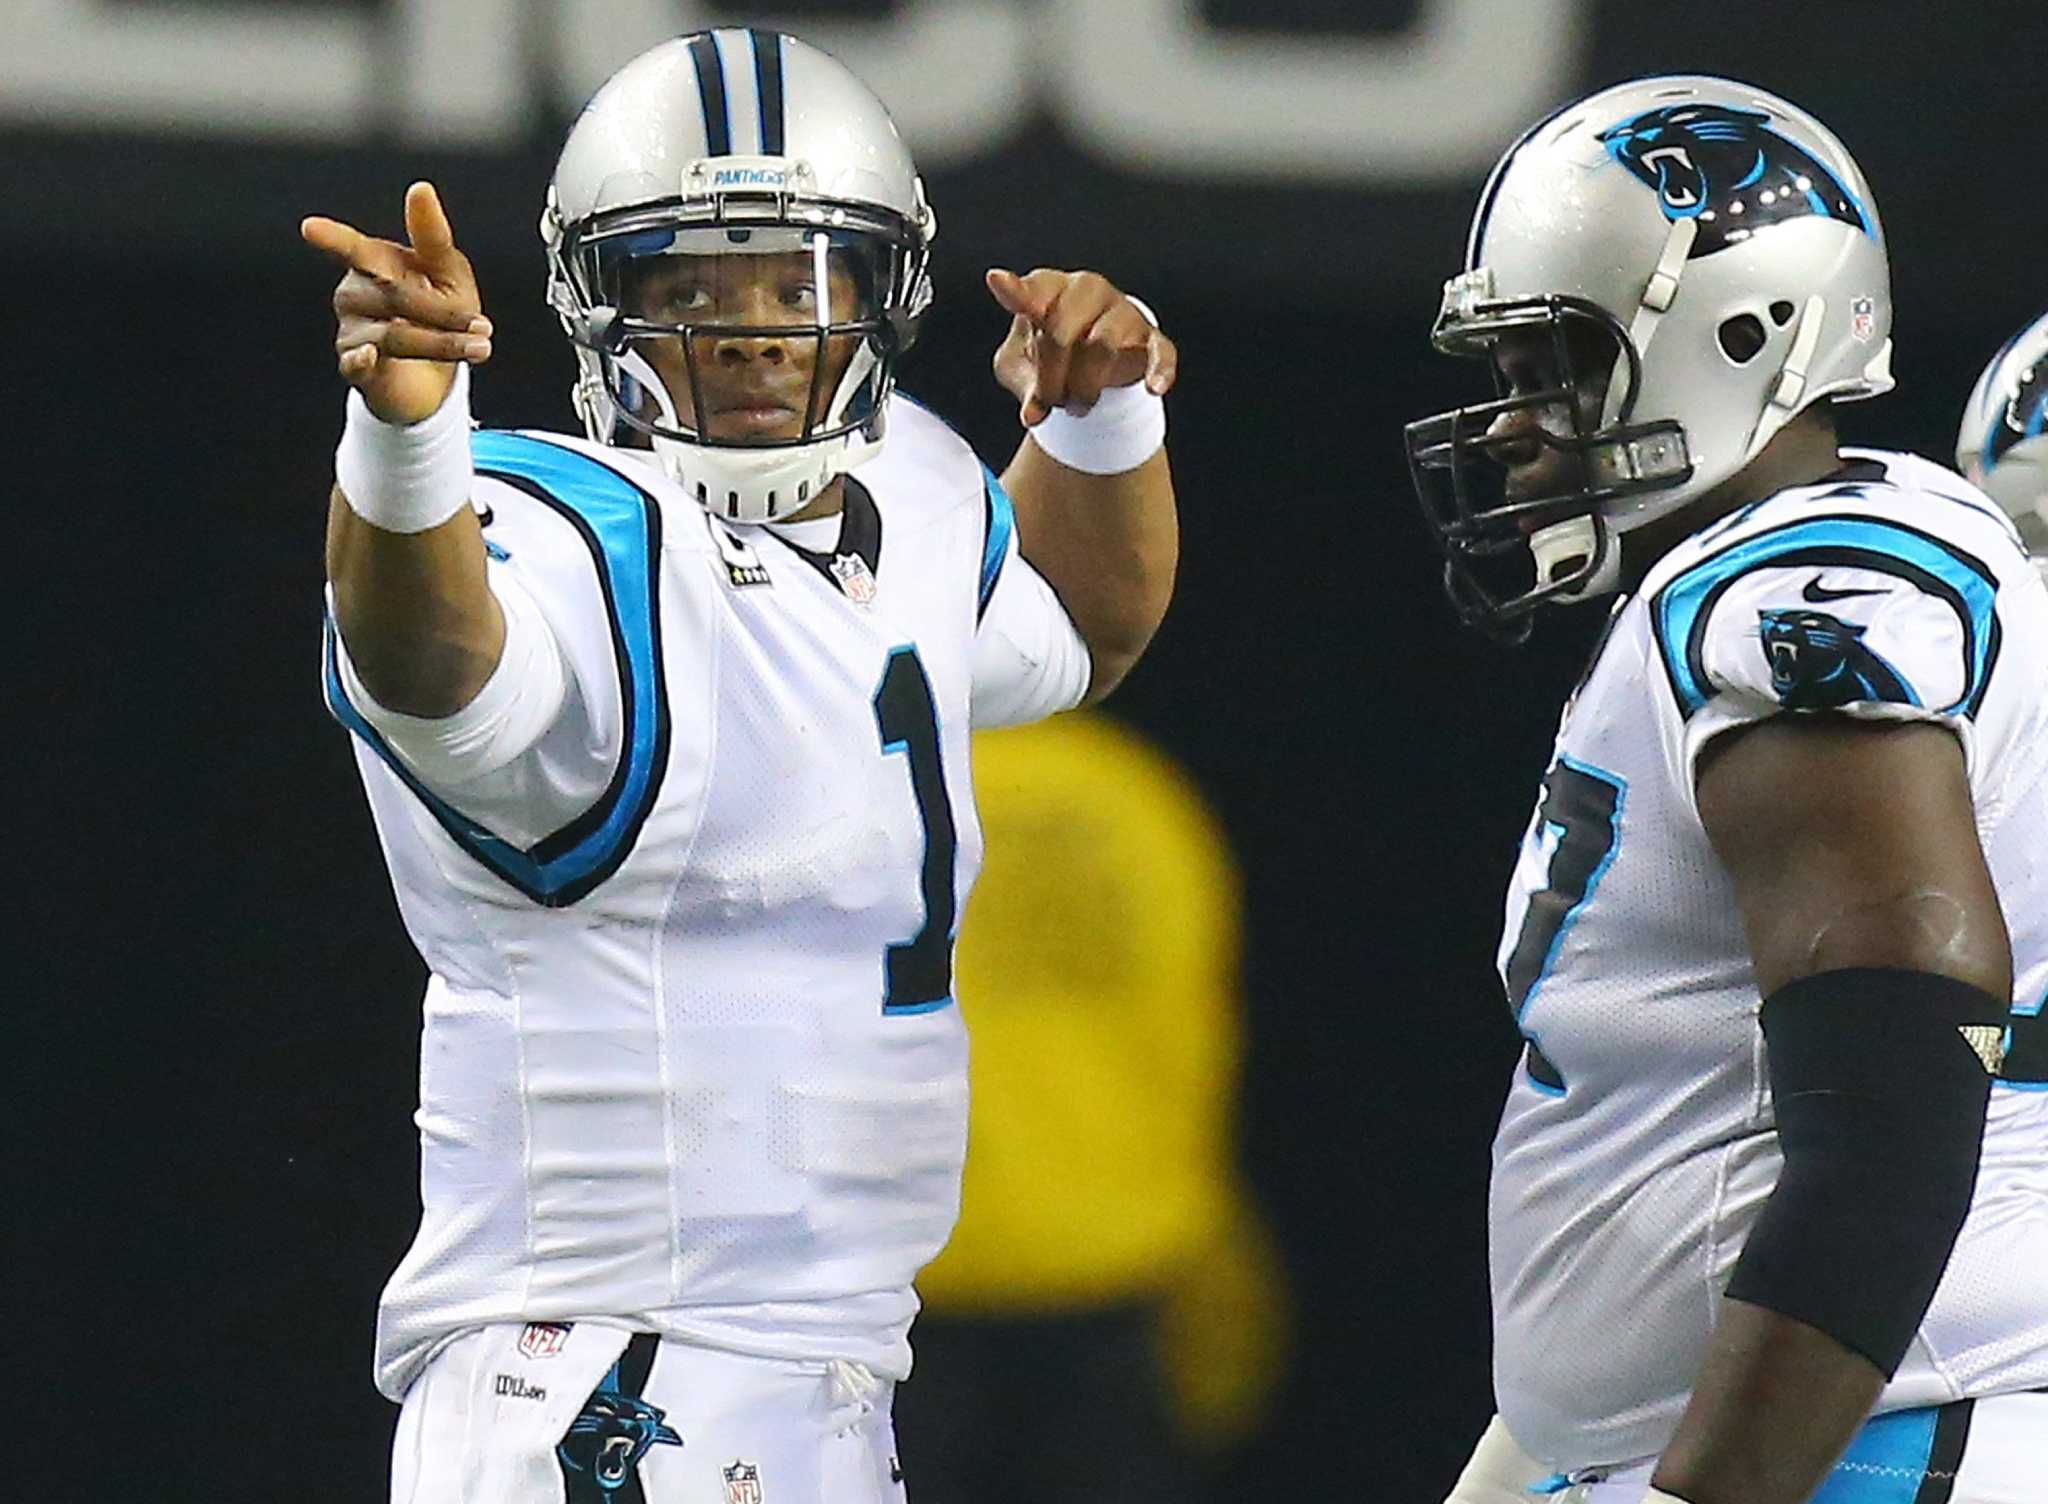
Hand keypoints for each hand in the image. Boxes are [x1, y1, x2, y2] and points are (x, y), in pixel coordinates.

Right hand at [301, 181, 490, 425]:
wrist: (436, 378)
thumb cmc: (440, 314)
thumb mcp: (447, 272)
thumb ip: (432, 235)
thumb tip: (420, 188)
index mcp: (373, 264)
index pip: (356, 250)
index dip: (334, 239)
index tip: (310, 228)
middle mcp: (355, 295)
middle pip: (394, 296)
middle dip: (443, 312)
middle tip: (483, 326)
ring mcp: (352, 332)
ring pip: (392, 333)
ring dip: (440, 342)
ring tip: (479, 347)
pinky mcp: (356, 368)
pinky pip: (355, 363)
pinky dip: (361, 360)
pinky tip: (369, 356)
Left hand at [986, 267, 1177, 425]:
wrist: (1090, 363)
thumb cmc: (1048, 355)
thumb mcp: (1020, 368)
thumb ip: (1021, 385)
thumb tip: (1033, 413)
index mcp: (1049, 289)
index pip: (1032, 290)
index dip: (1016, 292)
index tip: (997, 282)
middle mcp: (1087, 290)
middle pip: (1062, 332)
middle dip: (1051, 379)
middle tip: (1051, 402)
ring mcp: (1121, 311)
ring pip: (1102, 345)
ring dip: (1084, 388)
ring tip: (1077, 407)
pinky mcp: (1151, 338)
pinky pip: (1159, 352)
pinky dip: (1158, 370)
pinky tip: (1153, 389)